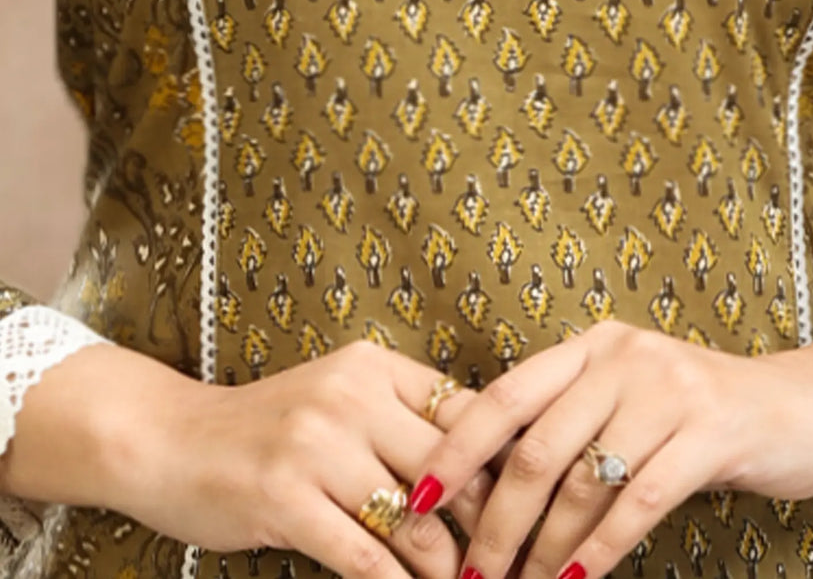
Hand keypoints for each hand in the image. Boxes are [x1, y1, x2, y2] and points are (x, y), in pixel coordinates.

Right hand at [1, 338, 491, 578]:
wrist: (168, 438)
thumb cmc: (266, 427)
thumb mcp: (337, 401)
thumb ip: (401, 421)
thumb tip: (487, 469)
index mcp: (373, 367)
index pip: (467, 413)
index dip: (505, 466)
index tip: (530, 509)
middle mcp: (351, 397)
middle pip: (451, 469)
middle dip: (488, 527)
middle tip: (510, 564)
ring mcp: (316, 446)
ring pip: (414, 521)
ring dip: (448, 569)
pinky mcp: (286, 498)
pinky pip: (363, 557)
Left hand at [406, 319, 812, 578]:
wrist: (807, 404)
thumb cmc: (703, 412)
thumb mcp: (631, 397)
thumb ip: (571, 421)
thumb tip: (486, 483)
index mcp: (592, 347)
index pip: (506, 393)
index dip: (458, 446)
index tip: (421, 498)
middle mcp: (623, 358)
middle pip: (537, 446)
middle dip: (496, 520)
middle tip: (470, 573)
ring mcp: (669, 391)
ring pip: (585, 481)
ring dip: (546, 548)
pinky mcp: (711, 432)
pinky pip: (641, 501)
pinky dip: (602, 548)